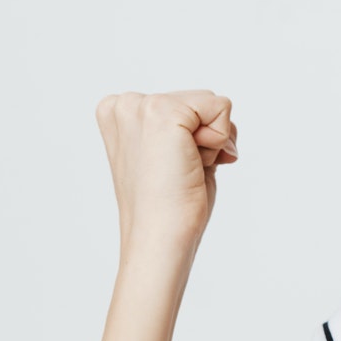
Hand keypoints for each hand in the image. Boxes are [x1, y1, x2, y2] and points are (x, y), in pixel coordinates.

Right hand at [93, 90, 239, 249]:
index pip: (184, 106)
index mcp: (118, 114)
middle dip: (205, 138)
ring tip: (183, 170)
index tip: (171, 169)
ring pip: (212, 104)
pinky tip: (193, 165)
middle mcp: (123, 104)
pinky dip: (219, 140)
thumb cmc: (169, 208)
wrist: (159, 238)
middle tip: (180, 172)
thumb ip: (188, 128)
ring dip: (212, 142)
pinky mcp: (160, 111)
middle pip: (200, 101)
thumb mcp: (175, 155)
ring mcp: (139, 106)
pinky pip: (221, 107)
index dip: (194, 139)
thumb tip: (223, 114)